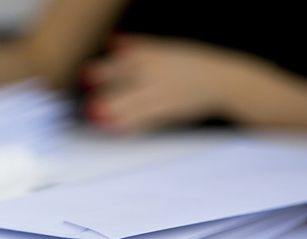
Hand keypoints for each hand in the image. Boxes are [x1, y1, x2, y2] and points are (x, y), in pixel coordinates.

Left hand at [82, 34, 248, 133]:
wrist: (220, 80)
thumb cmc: (188, 63)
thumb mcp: (164, 48)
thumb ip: (137, 47)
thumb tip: (113, 42)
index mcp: (152, 56)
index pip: (124, 62)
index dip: (104, 71)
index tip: (86, 77)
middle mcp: (156, 74)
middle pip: (128, 84)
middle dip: (108, 94)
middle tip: (89, 103)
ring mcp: (162, 94)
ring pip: (135, 104)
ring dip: (114, 112)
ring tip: (96, 117)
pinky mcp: (167, 111)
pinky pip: (146, 119)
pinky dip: (129, 124)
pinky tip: (114, 128)